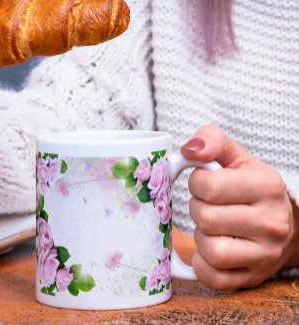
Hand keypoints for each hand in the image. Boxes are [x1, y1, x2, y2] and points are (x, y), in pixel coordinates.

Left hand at [180, 125, 298, 289]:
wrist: (279, 221)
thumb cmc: (249, 186)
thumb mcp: (235, 157)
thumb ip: (211, 141)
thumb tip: (188, 149)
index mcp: (267, 186)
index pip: (209, 186)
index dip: (196, 183)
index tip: (205, 183)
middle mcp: (272, 223)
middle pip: (207, 218)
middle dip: (198, 209)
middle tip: (208, 205)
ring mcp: (265, 255)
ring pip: (211, 249)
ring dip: (201, 235)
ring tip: (213, 226)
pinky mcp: (253, 278)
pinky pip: (212, 277)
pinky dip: (202, 263)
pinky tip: (211, 247)